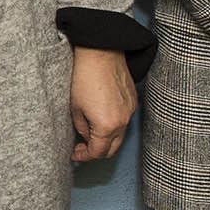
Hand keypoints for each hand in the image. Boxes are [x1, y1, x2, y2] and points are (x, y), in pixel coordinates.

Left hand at [69, 47, 137, 162]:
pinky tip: (101, 118)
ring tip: (90, 132)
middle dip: (97, 151)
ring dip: (106, 139)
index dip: (84, 156)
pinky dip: (114, 125)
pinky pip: (124, 121)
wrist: (101, 53)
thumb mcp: (75, 108)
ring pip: (120, 136)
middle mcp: (123, 121)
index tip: (76, 154)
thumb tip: (86, 137)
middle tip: (82, 147)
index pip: (97, 152)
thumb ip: (82, 129)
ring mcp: (131, 111)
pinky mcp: (133, 101)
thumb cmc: (85, 77)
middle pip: (112, 149)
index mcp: (107, 126)